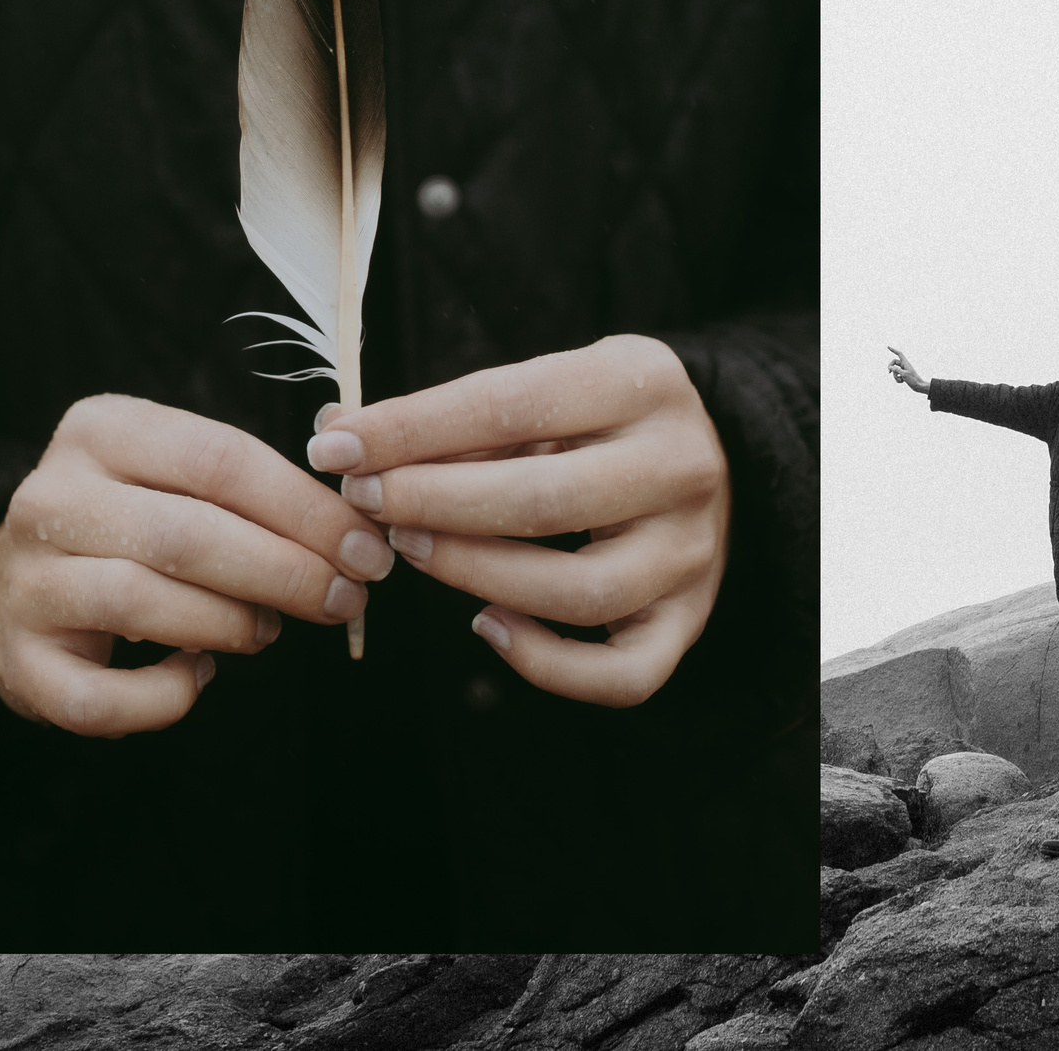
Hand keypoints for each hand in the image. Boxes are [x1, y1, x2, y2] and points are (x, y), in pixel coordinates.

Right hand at [0, 395, 396, 737]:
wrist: (16, 584)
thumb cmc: (135, 526)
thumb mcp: (181, 479)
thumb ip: (259, 488)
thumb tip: (360, 528)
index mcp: (100, 430)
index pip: (222, 460)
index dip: (307, 510)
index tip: (368, 550)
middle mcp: (49, 497)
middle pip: (187, 534)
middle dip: (286, 572)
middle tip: (346, 600)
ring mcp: (23, 580)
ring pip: (141, 602)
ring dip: (230, 625)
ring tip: (269, 630)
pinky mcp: (14, 660)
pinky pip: (97, 695)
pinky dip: (162, 697)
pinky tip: (196, 678)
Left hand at [307, 334, 728, 708]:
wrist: (723, 452)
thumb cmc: (604, 420)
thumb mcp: (554, 387)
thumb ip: (462, 418)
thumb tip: (340, 441)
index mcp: (646, 384)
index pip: (511, 405)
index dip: (411, 431)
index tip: (335, 449)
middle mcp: (682, 466)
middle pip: (543, 502)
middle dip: (432, 504)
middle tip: (366, 503)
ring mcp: (693, 551)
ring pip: (580, 593)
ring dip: (474, 576)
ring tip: (412, 551)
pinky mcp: (690, 618)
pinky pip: (623, 674)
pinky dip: (546, 665)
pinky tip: (487, 627)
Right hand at [886, 347, 927, 394]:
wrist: (919, 386)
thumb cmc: (913, 380)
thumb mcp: (904, 374)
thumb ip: (896, 370)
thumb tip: (890, 367)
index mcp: (905, 363)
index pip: (899, 354)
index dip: (893, 350)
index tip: (888, 347)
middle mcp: (904, 365)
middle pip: (894, 363)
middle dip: (891, 368)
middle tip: (889, 372)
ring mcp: (903, 370)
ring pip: (895, 371)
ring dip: (895, 376)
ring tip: (900, 379)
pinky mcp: (903, 376)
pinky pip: (897, 376)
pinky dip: (898, 379)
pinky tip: (902, 382)